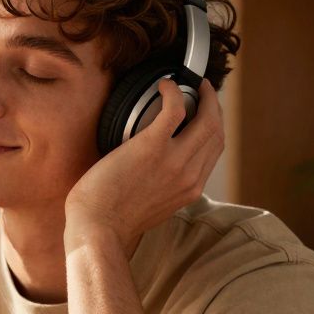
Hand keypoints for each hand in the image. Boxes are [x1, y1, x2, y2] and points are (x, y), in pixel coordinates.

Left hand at [65, 78, 223, 250]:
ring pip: (206, 119)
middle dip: (214, 106)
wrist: (96, 230)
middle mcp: (189, 176)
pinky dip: (173, 92)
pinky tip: (165, 85)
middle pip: (216, 132)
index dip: (214, 126)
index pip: (214, 150)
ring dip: (203, 96)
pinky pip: (174, 109)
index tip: (205, 113)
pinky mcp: (152, 147)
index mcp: (190, 190)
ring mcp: (174, 161)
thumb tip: (155, 173)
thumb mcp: (151, 208)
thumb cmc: (110, 220)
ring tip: (192, 84)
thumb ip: (163, 190)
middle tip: (203, 90)